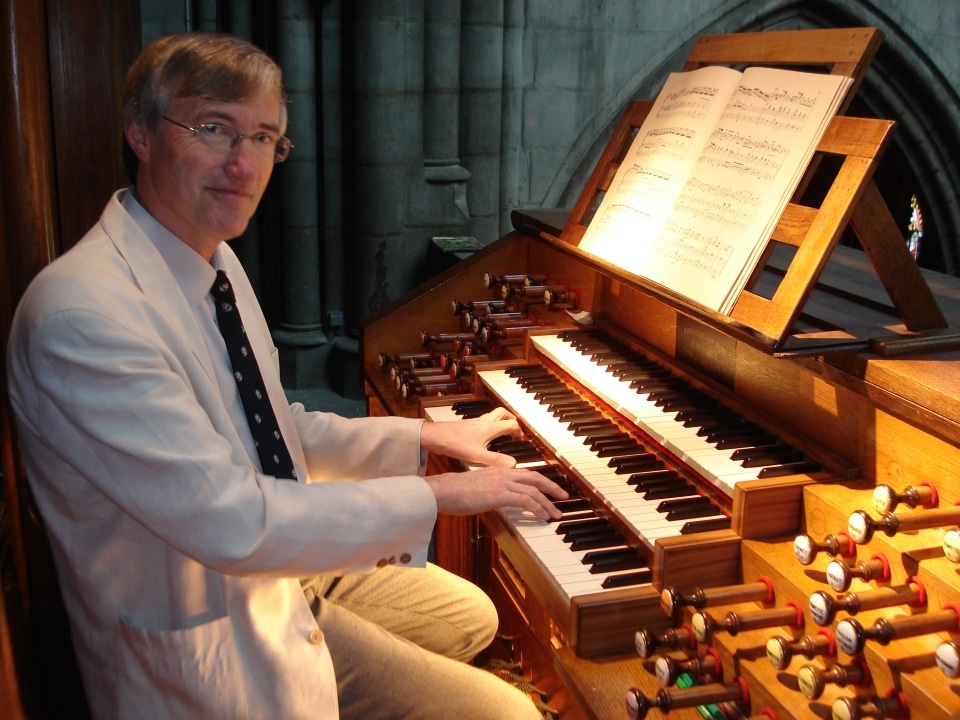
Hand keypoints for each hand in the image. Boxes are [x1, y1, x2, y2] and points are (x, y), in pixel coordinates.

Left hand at [419, 408, 523, 467]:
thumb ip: (496, 460)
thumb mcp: (477, 456)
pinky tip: (485, 437)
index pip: (511, 425)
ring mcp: (475, 422)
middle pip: (503, 413)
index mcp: (490, 428)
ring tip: (503, 432)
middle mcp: (484, 422)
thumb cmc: (454, 444)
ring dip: (501, 420)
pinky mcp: (467, 425)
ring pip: (493, 415)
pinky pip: (483, 421)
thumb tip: (513, 465)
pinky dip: (490, 425)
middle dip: (512, 420)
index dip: (519, 432)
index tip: (521, 441)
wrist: (435, 436)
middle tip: (515, 430)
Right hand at [424, 466, 567, 519]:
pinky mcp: (498, 494)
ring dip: (547, 502)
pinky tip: (543, 516)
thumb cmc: (452, 493)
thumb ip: (488, 491)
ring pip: (532, 490)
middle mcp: (501, 474)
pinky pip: (524, 500)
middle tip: (563, 497)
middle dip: (551, 487)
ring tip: (556, 513)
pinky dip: (537, 508)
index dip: (539, 480)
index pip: (524, 473)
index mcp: (496, 471)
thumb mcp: (475, 488)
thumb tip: (494, 500)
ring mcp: (501, 483)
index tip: (549, 488)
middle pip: (534, 477)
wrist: (441, 491)